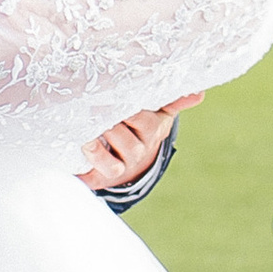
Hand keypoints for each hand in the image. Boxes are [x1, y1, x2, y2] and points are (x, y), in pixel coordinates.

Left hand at [78, 95, 198, 191]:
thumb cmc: (140, 126)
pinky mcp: (99, 177)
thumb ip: (174, 100)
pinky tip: (72, 164)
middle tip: (92, 110)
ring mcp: (119, 166)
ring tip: (84, 137)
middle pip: (127, 143)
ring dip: (96, 150)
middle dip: (110, 127)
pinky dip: (81, 174)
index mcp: (151, 131)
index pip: (145, 121)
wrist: (129, 158)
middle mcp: (137, 151)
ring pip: (112, 164)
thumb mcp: (158, 111)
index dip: (130, 113)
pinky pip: (91, 179)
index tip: (115, 98)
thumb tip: (199, 93)